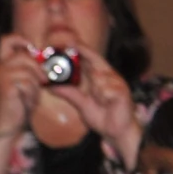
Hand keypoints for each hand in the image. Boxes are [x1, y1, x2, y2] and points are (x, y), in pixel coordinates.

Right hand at [0, 35, 46, 139]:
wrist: (9, 121)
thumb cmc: (20, 99)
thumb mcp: (27, 77)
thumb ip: (31, 65)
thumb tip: (44, 55)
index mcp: (2, 63)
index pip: (6, 39)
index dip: (21, 40)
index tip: (32, 50)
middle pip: (25, 56)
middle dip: (37, 69)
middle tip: (40, 82)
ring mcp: (1, 77)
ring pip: (28, 71)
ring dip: (35, 84)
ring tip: (29, 94)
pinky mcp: (7, 87)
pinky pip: (28, 83)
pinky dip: (31, 93)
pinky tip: (25, 100)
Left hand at [51, 44, 144, 167]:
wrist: (117, 131)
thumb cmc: (102, 115)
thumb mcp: (81, 103)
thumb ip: (69, 93)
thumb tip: (50, 86)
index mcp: (99, 77)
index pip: (89, 59)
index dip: (80, 49)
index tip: (66, 42)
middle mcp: (108, 76)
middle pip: (95, 61)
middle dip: (83, 53)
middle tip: (70, 45)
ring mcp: (116, 83)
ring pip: (99, 78)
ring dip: (95, 89)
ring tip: (99, 100)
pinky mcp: (122, 91)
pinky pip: (106, 90)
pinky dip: (102, 96)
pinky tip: (106, 103)